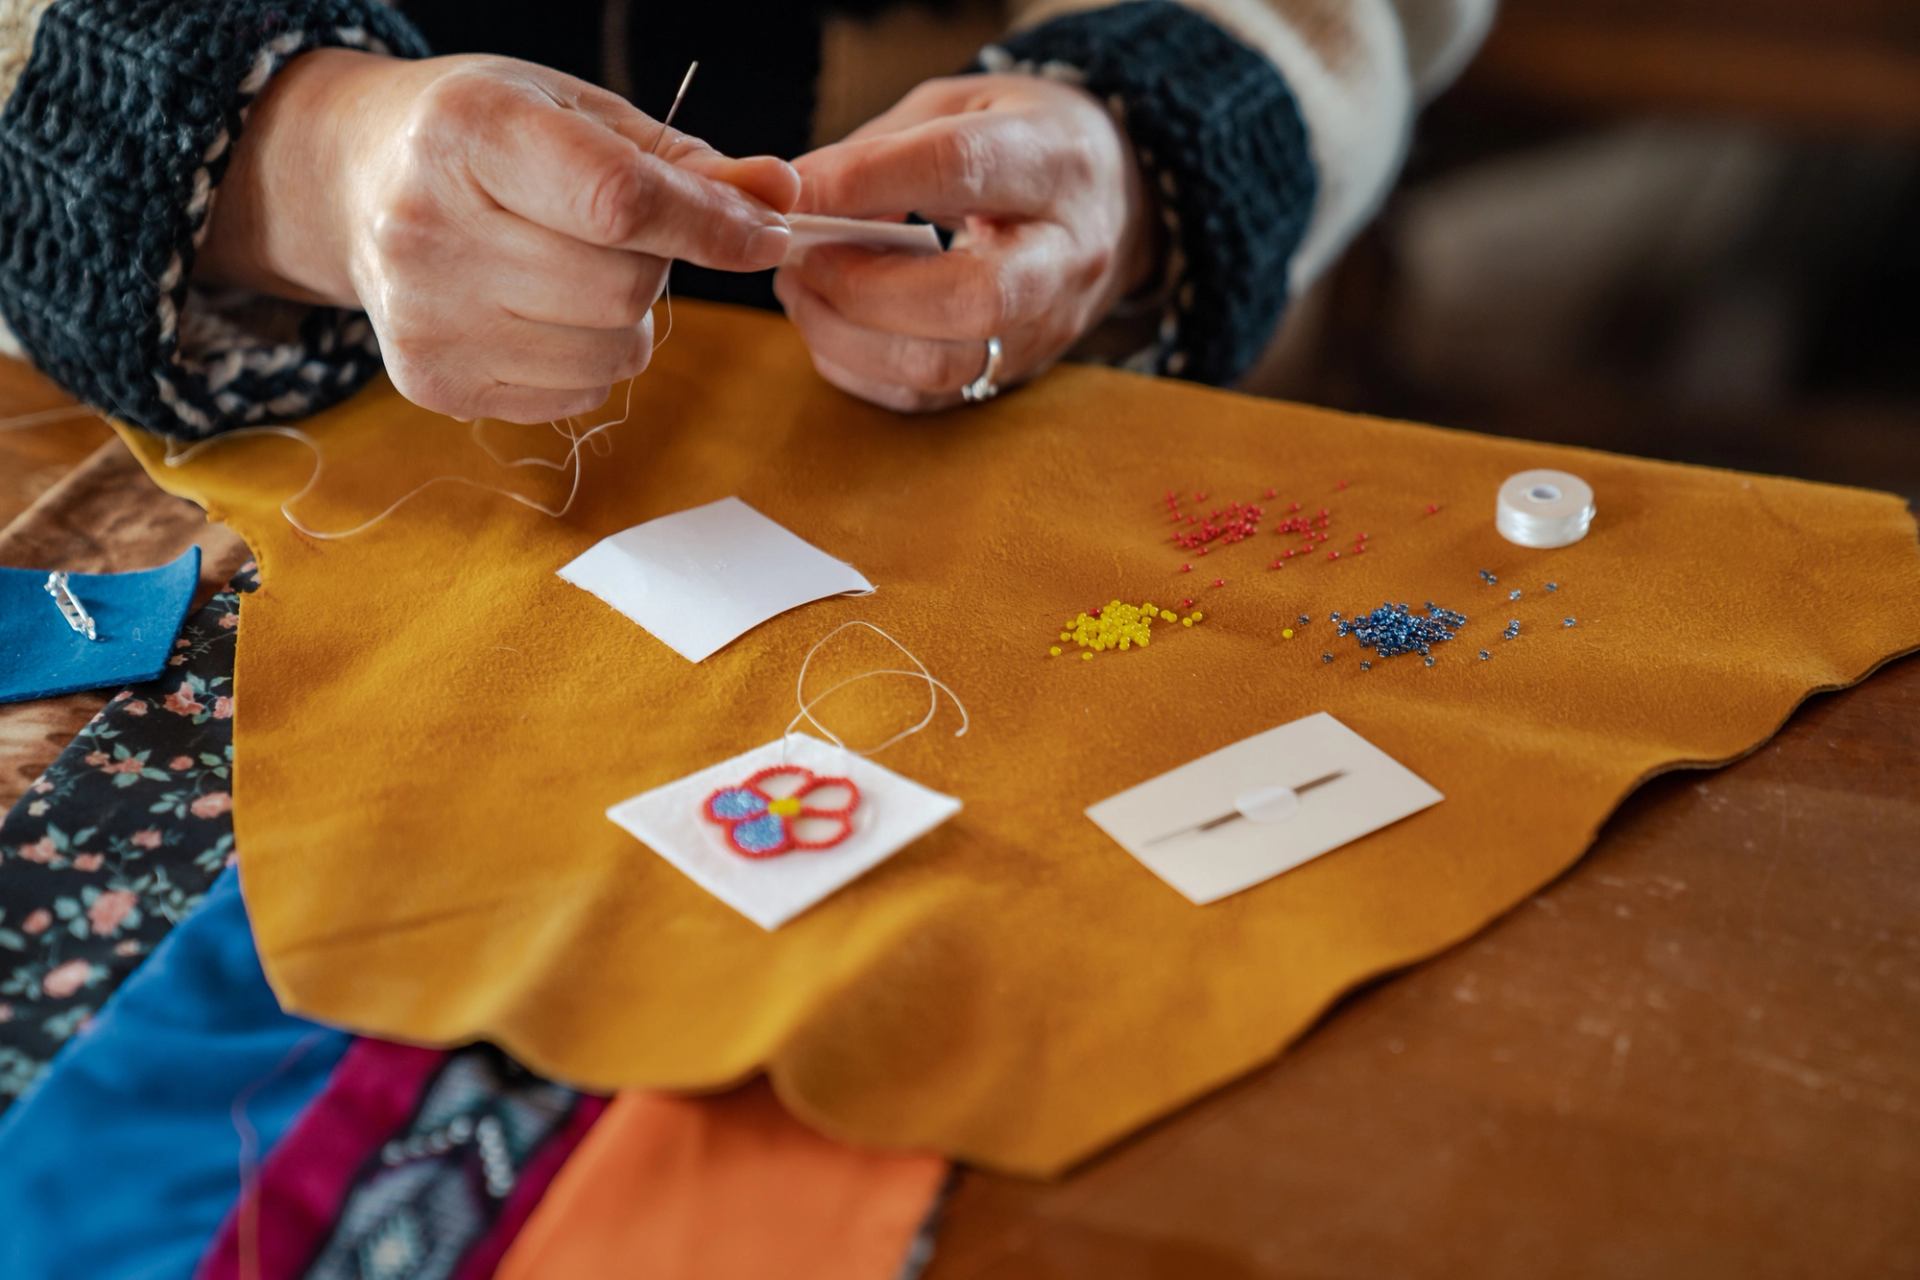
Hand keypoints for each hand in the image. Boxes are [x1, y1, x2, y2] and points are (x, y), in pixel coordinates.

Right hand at [197, 51, 799, 422]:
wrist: (355, 181)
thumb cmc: (486, 136)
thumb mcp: (577, 114)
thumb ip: (684, 163)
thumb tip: (781, 196)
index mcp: (470, 133)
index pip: (617, 199)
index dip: (709, 226)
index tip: (766, 236)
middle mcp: (428, 227)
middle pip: (620, 289)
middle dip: (654, 267)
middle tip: (618, 237)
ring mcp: (423, 316)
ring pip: (609, 355)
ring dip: (624, 321)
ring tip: (570, 270)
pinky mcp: (431, 382)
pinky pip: (576, 396)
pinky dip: (584, 361)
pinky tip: (535, 310)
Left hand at [775, 74, 1156, 411]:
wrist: (1117, 203)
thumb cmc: (1023, 142)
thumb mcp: (962, 107)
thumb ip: (881, 149)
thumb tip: (796, 198)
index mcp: (1055, 161)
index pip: (957, 171)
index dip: (864, 183)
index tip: (794, 192)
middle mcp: (1065, 256)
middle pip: (969, 297)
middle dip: (861, 285)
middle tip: (800, 258)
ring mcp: (1047, 328)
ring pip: (942, 365)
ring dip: (847, 336)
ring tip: (804, 291)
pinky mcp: (1018, 373)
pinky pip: (926, 396)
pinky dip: (860, 368)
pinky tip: (833, 326)